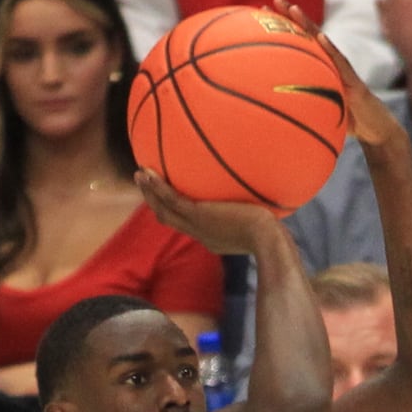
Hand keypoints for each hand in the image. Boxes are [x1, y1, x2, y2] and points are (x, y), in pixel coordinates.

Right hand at [135, 168, 282, 255]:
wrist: (266, 239)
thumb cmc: (272, 231)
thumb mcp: (262, 219)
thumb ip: (257, 209)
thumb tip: (267, 192)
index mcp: (211, 236)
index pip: (189, 224)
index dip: (177, 211)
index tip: (170, 197)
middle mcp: (200, 233)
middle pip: (169, 218)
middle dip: (155, 202)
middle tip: (145, 183)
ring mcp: (197, 226)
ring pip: (164, 209)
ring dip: (150, 192)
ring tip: (139, 173)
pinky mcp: (197, 216)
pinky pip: (171, 199)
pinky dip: (157, 187)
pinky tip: (148, 171)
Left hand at [271, 0, 400, 151]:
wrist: (376, 130)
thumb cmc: (348, 122)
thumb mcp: (321, 113)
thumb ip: (304, 109)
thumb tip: (277, 116)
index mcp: (321, 68)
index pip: (300, 43)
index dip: (283, 28)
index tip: (264, 14)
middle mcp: (331, 63)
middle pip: (309, 34)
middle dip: (292, 16)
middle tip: (275, 0)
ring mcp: (343, 69)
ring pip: (323, 42)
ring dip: (308, 24)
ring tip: (293, 9)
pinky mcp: (354, 82)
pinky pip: (341, 64)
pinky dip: (331, 49)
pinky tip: (321, 37)